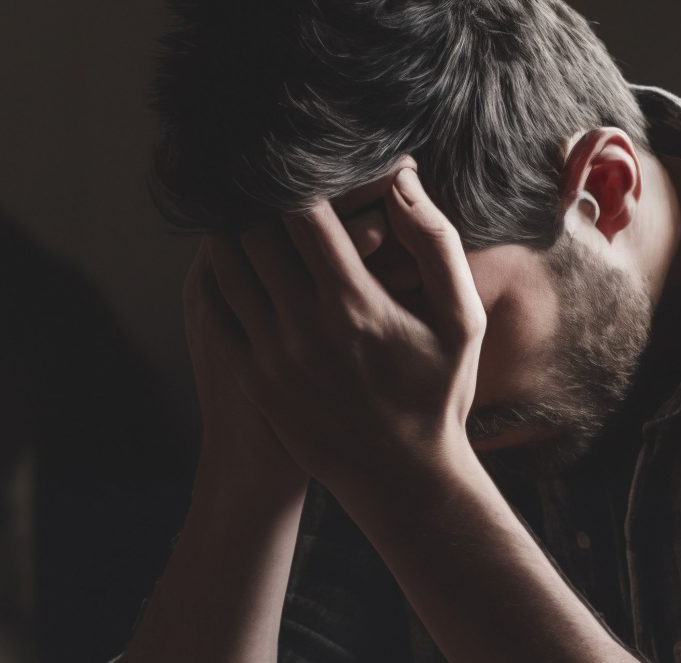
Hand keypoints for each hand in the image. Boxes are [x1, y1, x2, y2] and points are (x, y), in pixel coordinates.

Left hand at [201, 165, 487, 493]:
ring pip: (228, 266)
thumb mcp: (461, 319)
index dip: (296, 180)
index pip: (301, 214)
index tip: (299, 165)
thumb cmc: (438, 392)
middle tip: (264, 179)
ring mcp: (271, 355)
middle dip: (261, 200)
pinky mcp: (253, 379)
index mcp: (355, 302)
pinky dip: (221, 277)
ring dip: (234, 232)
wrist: (402, 478)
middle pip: (256, 233)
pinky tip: (237, 261)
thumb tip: (402, 180)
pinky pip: (219, 309)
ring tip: (246, 210)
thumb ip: (435, 243)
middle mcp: (304, 327)